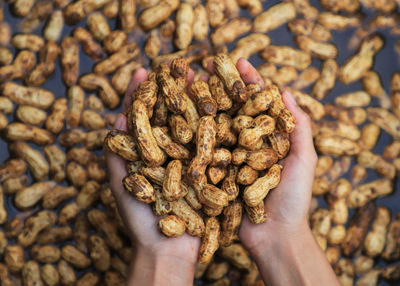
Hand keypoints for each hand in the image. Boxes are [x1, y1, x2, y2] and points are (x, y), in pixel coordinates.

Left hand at [105, 67, 198, 285]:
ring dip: (196, 102)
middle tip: (178, 66)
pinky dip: (216, 125)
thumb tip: (116, 120)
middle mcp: (169, 154)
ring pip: (193, 126)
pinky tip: (220, 106)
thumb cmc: (141, 220)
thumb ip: (115, 155)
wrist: (170, 249)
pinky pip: (213, 145)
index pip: (142, 118)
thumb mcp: (122, 185)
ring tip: (200, 78)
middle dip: (173, 91)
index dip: (141, 95)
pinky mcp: (209, 171)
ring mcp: (190, 160)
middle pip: (170, 116)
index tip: (143, 72)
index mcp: (146, 154)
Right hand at [206, 58, 316, 251]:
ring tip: (191, 84)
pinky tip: (182, 117)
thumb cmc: (294, 200)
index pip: (259, 103)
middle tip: (206, 66)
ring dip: (204, 105)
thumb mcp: (305, 160)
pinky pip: (204, 151)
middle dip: (221, 87)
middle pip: (233, 110)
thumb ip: (300, 127)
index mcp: (269, 138)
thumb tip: (287, 91)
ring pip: (216, 127)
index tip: (238, 62)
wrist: (274, 237)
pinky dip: (194, 135)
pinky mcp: (214, 174)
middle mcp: (246, 144)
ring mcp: (229, 158)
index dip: (250, 81)